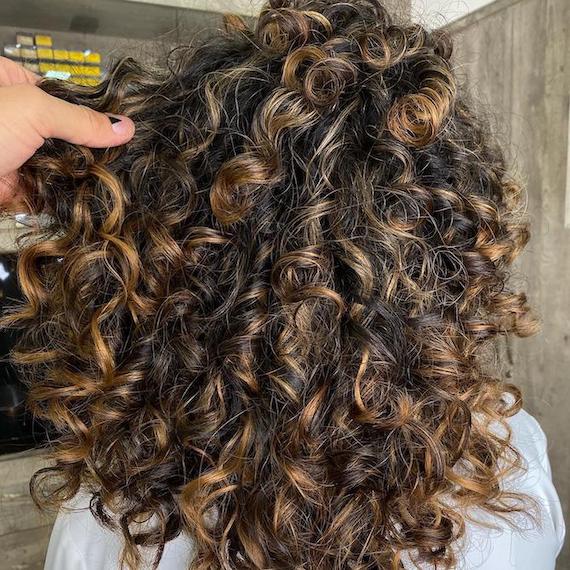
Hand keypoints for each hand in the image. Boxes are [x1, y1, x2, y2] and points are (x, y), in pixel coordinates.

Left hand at [0, 56, 134, 210]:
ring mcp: (18, 154)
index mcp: (14, 85)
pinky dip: (68, 195)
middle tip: (122, 158)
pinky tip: (91, 196)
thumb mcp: (33, 110)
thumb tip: (124, 127)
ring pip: (63, 163)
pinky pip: (52, 189)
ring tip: (112, 180)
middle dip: (91, 148)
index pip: (67, 97)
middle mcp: (17, 119)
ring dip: (82, 174)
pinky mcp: (18, 185)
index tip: (123, 129)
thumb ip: (80, 119)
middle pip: (68, 133)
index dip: (94, 113)